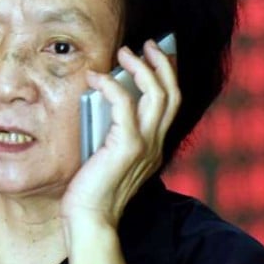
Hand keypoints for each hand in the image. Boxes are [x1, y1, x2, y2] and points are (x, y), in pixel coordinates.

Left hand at [62, 38, 180, 227]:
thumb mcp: (107, 153)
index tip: (157, 54)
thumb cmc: (92, 188)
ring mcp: (145, 146)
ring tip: (125, 52)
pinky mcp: (127, 147)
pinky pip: (125, 105)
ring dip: (142, 67)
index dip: (168, 75)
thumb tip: (100, 98)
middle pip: (172, 93)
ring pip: (158, 94)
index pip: (171, 103)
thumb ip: (112, 130)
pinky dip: (112, 85)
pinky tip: (96, 78)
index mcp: (153, 145)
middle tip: (147, 44)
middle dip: (162, 63)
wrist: (90, 219)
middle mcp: (156, 144)